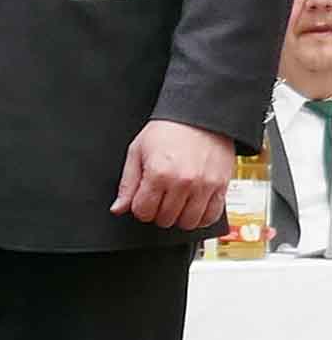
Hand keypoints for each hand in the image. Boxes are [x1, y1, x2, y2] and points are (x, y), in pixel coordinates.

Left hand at [109, 118, 233, 229]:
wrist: (199, 117)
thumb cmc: (167, 131)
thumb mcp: (137, 152)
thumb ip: (127, 184)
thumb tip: (118, 208)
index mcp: (159, 173)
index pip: (143, 211)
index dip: (139, 208)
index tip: (142, 201)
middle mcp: (183, 182)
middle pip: (165, 219)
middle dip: (157, 213)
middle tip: (158, 200)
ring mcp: (204, 186)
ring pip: (188, 223)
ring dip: (178, 218)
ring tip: (175, 204)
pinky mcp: (221, 186)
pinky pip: (211, 216)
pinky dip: (201, 218)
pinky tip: (193, 208)